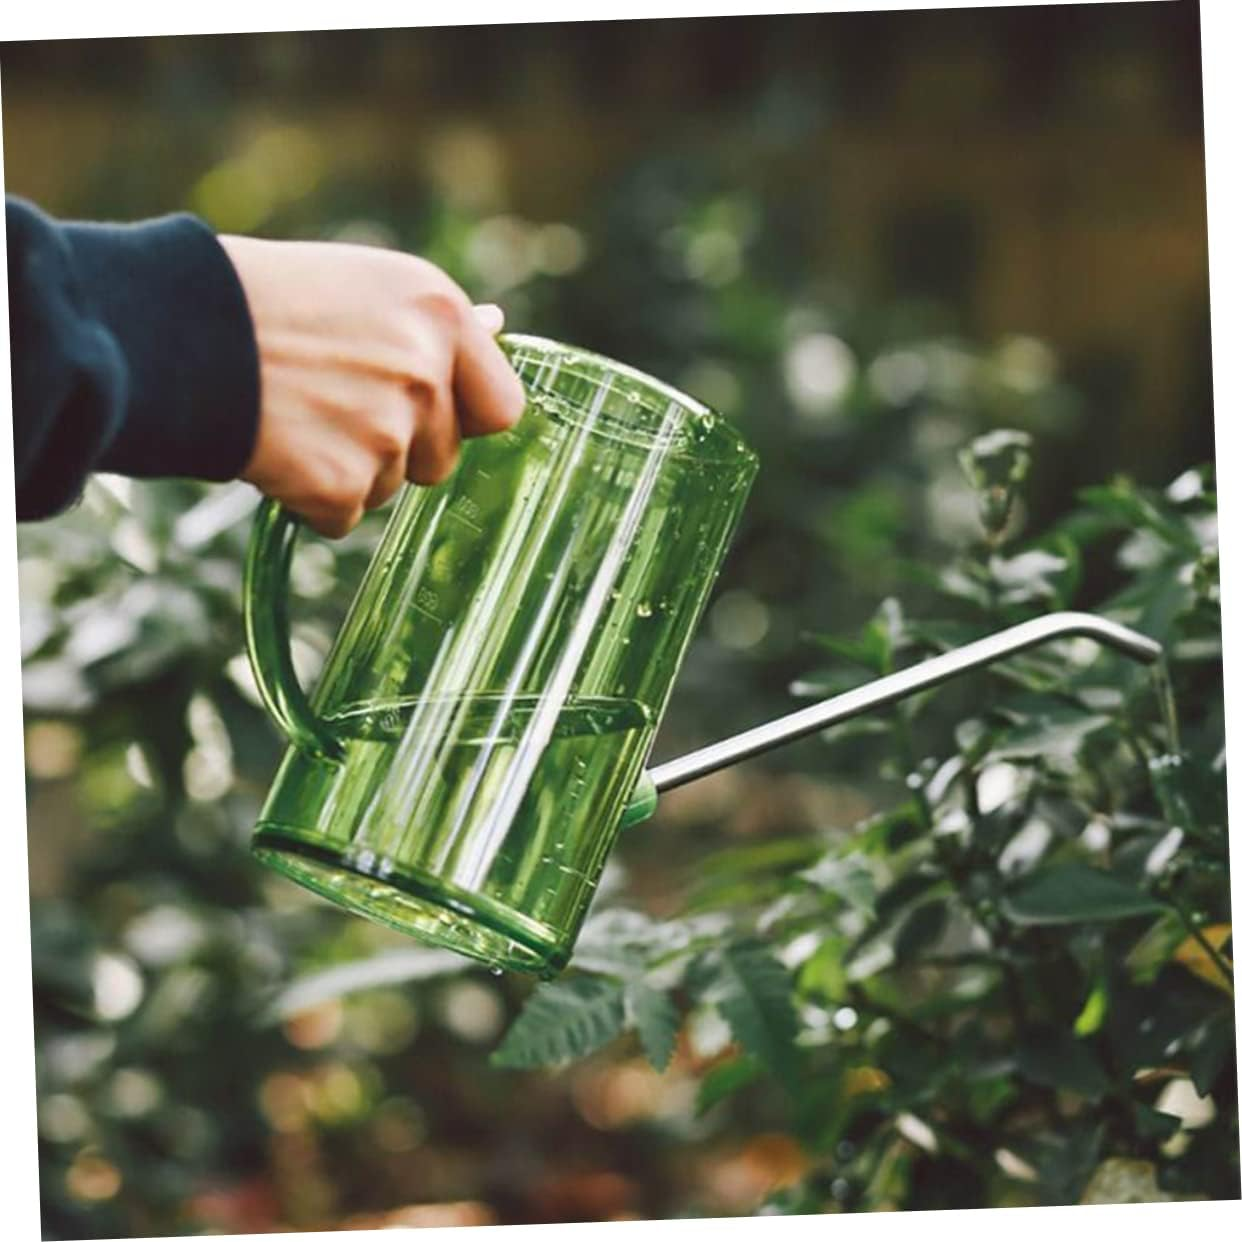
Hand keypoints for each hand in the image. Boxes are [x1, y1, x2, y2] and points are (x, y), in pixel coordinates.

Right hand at [218, 234, 525, 536]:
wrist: (173, 332)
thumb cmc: (263, 300)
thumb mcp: (363, 284)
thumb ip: (430, 324)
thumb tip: (497, 325)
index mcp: (438, 312)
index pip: (503, 406)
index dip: (467, 419)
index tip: (433, 416)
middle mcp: (425, 372)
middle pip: (443, 457)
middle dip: (399, 449)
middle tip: (333, 405)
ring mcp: (387, 431)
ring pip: (389, 486)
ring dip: (348, 469)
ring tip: (294, 415)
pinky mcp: (342, 483)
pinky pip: (342, 515)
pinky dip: (309, 498)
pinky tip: (275, 448)